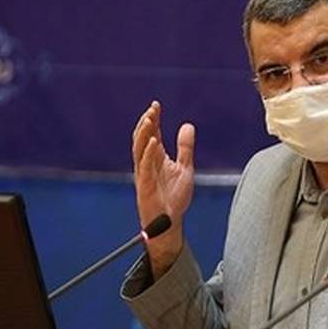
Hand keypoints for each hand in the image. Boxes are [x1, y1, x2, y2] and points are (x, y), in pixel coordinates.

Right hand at [131, 100, 194, 276]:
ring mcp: (144, 174)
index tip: (156, 105)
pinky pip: (144, 167)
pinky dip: (148, 154)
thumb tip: (188, 125)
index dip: (152, 119)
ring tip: (149, 119)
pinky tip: (154, 141)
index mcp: (154, 158)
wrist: (170, 223)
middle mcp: (146, 163)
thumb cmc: (174, 196)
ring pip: (139, 150)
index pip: (151, 134)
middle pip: (142, 138)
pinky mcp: (144, 186)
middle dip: (146, 123)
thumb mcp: (184, 168)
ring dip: (144, 134)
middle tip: (152, 109)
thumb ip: (185, 148)